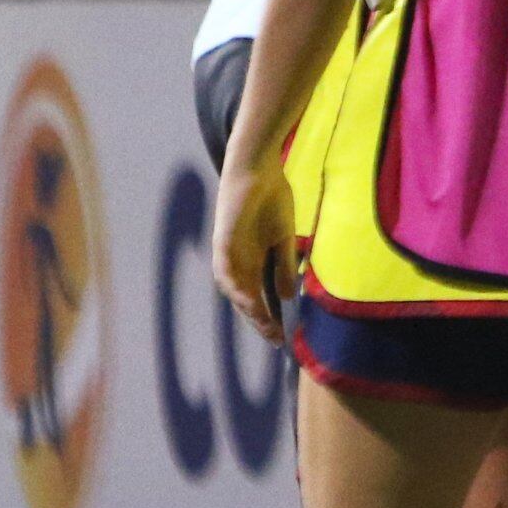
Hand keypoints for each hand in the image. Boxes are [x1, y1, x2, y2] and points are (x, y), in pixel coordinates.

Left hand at [213, 158, 295, 336]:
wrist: (259, 169)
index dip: (269, 317)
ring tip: (263, 324)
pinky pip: (226, 269)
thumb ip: (283, 266)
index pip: (258, 295)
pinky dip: (235, 286)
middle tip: (275, 338)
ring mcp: (228, 251)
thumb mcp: (284, 238)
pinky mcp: (223, 240)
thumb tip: (285, 297)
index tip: (282, 336)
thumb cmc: (272, 198)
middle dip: (259, 320)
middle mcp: (237, 260)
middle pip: (245, 298)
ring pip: (233, 288)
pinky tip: (247, 299)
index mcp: (252, 260)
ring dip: (246, 307)